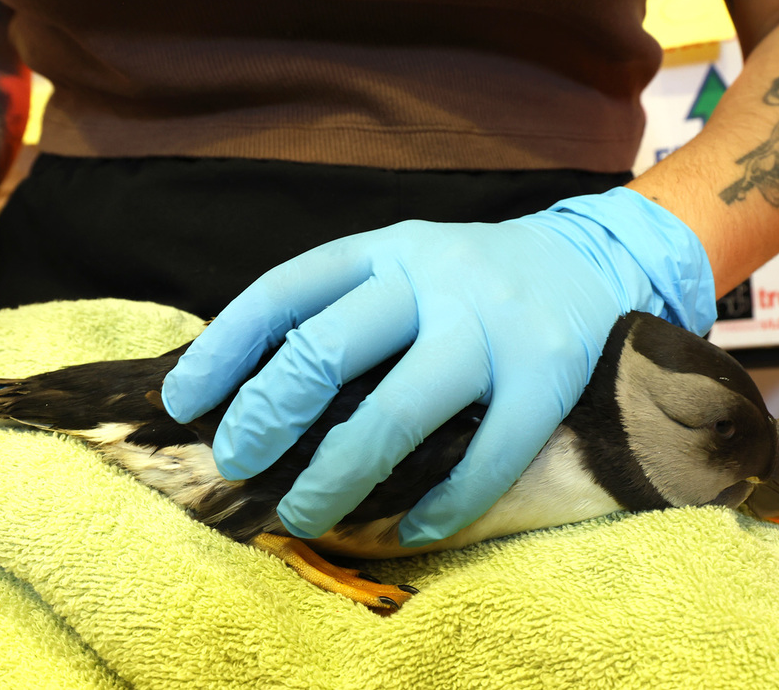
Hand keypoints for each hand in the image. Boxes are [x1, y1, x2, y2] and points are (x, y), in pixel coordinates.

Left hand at [162, 187, 715, 545]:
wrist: (593, 259)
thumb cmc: (473, 279)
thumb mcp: (406, 263)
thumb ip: (345, 307)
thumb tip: (250, 392)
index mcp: (387, 247)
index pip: (287, 290)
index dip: (227, 347)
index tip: (185, 403)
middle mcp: (435, 277)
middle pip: (330, 347)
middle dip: (269, 415)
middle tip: (237, 464)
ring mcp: (494, 327)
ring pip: (398, 411)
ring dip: (338, 475)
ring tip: (301, 515)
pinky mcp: (547, 376)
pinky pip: (487, 456)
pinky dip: (443, 506)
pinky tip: (409, 531)